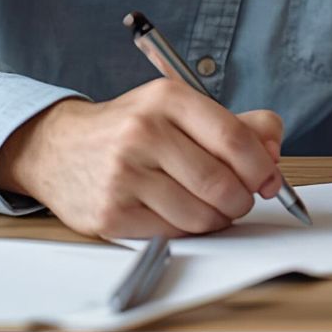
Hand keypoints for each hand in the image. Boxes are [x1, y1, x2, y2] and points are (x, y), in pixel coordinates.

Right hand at [0, 78, 284, 238]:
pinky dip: (187, 229)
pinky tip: (179, 213)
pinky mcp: (110, 213)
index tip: (268, 179)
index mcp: (167, 99)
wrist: (57, 148)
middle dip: (241, 198)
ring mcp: (123, 175)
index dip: (261, 166)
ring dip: (217, 218)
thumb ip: (236, 123)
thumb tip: (273, 148)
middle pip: (221, 182)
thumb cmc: (128, 128)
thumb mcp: (178, 108)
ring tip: (209, 207)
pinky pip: (172, 232)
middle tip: (239, 199)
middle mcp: (143, 133)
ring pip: (200, 214)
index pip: (233, 138)